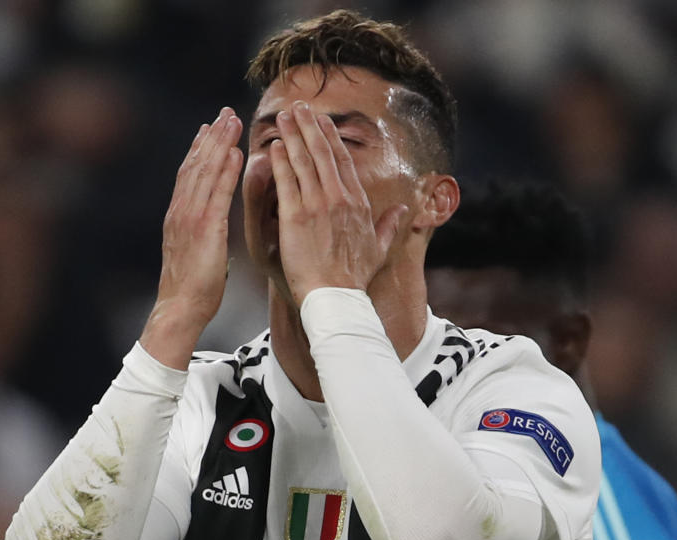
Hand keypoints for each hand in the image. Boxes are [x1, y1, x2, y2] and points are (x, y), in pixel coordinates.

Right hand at [140, 107, 243, 367]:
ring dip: (219, 144)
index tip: (210, 128)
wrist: (180, 309)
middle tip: (224, 113)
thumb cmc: (192, 288)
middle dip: (210, 137)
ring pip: (204, 172)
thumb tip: (211, 219)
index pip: (190, 174)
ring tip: (231, 121)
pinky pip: (217, 193)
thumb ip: (202, 229)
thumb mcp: (197, 251)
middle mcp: (181, 210)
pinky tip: (236, 153)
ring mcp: (190, 217)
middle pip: (195, 164)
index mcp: (179, 215)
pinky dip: (226, 170)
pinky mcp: (204, 229)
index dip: (200, 149)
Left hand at [270, 101, 406, 306]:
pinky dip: (279, 161)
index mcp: (358, 204)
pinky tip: (273, 146)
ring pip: (304, 161)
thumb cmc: (354, 278)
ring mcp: (317, 205)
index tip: (322, 122)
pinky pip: (286, 181)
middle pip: (324, 153)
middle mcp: (339, 198)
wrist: (336, 296)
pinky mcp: (295, 216)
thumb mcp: (379, 250)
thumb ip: (389, 226)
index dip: (332, 139)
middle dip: (310, 126)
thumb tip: (404, 210)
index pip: (344, 162)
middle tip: (299, 107)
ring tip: (284, 117)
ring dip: (293, 135)